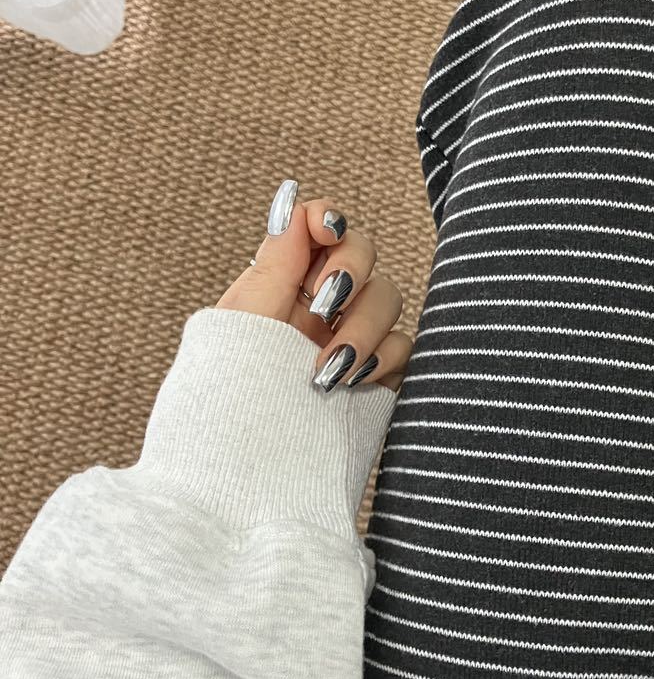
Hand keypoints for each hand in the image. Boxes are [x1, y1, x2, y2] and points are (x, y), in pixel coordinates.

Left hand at [216, 180, 411, 391]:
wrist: (243, 474)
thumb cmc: (223, 402)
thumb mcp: (241, 325)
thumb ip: (275, 264)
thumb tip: (293, 203)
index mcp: (281, 286)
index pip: (320, 230)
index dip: (328, 220)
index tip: (324, 231)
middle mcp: (319, 308)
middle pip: (362, 254)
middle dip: (350, 271)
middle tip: (323, 308)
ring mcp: (351, 342)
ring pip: (388, 298)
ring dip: (363, 326)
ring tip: (328, 368)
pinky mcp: (377, 379)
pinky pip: (404, 347)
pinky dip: (384, 358)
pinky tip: (351, 383)